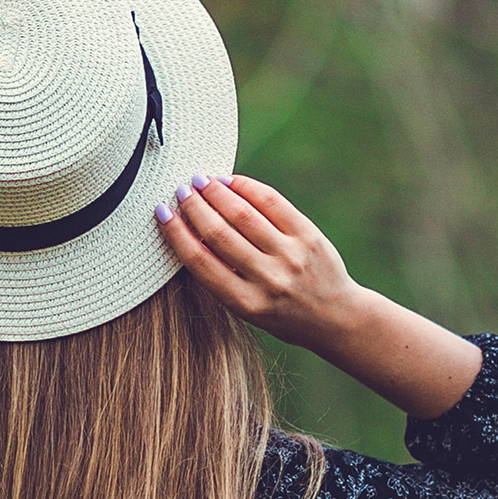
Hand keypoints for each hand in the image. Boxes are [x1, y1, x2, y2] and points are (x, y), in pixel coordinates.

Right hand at [157, 175, 482, 418]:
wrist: (336, 318)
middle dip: (194, 207)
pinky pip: (272, 203)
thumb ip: (222, 277)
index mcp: (246, 304)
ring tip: (200, 181)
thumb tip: (191, 229)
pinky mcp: (308, 236)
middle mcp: (268, 280)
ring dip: (216, 193)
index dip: (176, 233)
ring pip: (244, 214)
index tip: (161, 213)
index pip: (201, 262)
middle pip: (220, 234)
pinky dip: (248, 188)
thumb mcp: (248, 309)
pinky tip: (231, 181)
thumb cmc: (282, 314)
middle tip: (179, 190)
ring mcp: (290, 256)